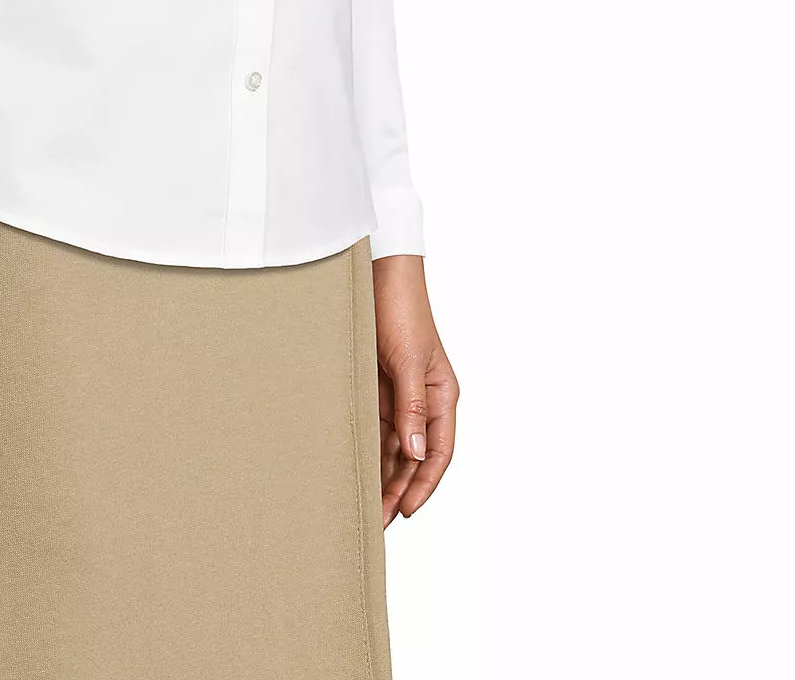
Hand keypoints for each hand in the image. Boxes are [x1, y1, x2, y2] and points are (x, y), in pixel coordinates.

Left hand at [370, 254, 456, 525]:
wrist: (375, 272)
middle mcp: (422, 399)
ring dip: (380, 473)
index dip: (424, 485)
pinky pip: (372, 426)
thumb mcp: (409, 360)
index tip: (404, 511)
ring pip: (391, 446)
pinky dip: (366, 448)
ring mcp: (398, 394)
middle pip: (412, 456)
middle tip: (377, 521)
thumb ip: (413, 407)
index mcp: (442, 395)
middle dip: (397, 489)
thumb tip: (415, 453)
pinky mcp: (376, 385)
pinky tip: (352, 467)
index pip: (437, 452)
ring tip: (363, 505)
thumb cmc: (400, 309)